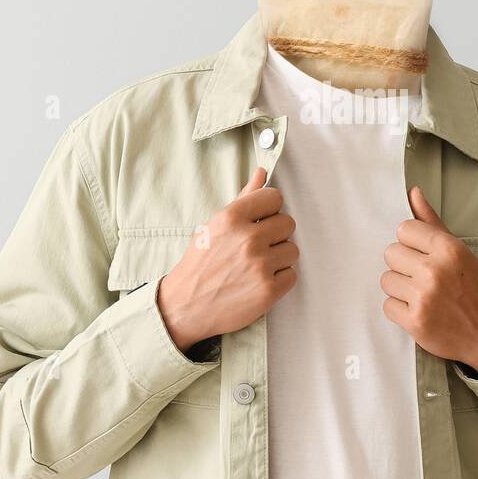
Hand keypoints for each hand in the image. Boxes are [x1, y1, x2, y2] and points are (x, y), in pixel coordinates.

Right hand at [158, 167, 297, 351]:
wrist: (185, 306)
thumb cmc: (201, 263)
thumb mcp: (215, 225)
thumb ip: (244, 198)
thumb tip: (262, 172)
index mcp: (232, 217)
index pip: (275, 198)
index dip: (270, 210)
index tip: (260, 222)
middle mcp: (248, 238)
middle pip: (288, 223)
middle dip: (275, 235)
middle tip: (256, 248)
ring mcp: (259, 265)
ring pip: (293, 250)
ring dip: (279, 258)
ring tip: (256, 266)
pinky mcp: (268, 290)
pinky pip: (292, 275)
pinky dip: (279, 280)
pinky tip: (259, 282)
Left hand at [380, 187, 477, 377]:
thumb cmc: (474, 288)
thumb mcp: (459, 251)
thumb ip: (432, 222)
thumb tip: (413, 192)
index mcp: (448, 248)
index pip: (404, 229)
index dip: (412, 243)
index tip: (424, 256)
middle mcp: (435, 270)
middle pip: (390, 253)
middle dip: (403, 265)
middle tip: (423, 277)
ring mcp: (424, 297)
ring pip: (386, 279)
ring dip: (400, 288)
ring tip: (421, 294)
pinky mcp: (415, 322)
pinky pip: (387, 306)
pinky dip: (400, 310)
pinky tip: (419, 310)